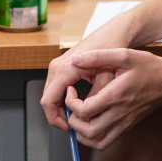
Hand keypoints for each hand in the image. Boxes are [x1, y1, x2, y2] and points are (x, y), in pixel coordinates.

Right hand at [40, 12, 133, 131]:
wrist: (114, 32)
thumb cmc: (111, 49)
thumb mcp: (106, 77)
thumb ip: (95, 98)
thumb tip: (87, 117)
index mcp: (65, 69)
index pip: (48, 102)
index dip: (55, 119)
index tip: (68, 128)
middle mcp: (57, 66)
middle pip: (47, 100)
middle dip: (58, 116)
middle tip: (74, 126)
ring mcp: (58, 65)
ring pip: (51, 94)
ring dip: (60, 108)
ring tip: (78, 116)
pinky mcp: (62, 66)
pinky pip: (56, 87)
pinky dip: (63, 99)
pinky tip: (77, 105)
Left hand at [63, 49, 161, 149]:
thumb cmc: (149, 67)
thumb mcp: (125, 55)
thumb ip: (99, 56)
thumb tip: (76, 59)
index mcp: (116, 95)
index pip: (85, 110)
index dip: (71, 102)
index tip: (71, 90)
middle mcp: (119, 113)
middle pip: (87, 130)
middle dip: (73, 119)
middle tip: (72, 105)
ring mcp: (124, 123)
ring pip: (95, 141)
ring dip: (80, 132)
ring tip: (78, 115)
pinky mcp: (126, 127)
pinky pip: (105, 142)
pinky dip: (92, 137)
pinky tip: (90, 122)